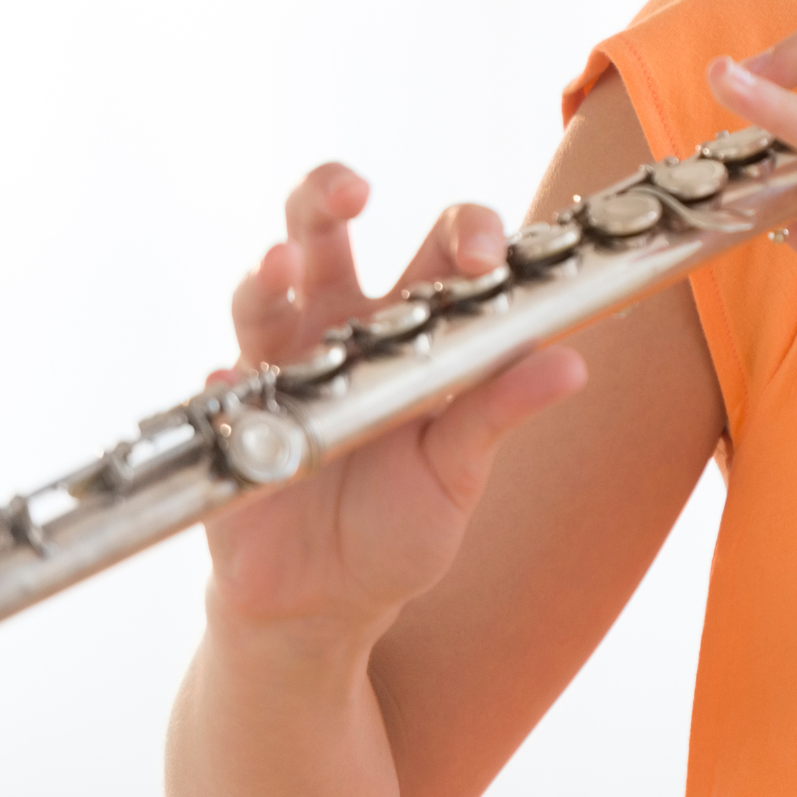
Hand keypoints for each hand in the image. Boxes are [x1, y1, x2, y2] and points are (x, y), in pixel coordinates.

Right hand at [203, 165, 588, 646]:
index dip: (467, 232)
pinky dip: (230, 364)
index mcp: (419, 325)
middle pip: (328, 225)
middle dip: (331, 191)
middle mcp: (345, 323)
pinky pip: (224, 371)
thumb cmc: (402, 527)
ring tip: (277, 265)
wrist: (323, 605)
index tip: (481, 258)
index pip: (444, 244)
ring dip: (269, 265)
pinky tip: (235, 371)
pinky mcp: (234, 409)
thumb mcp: (460, 469)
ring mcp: (282, 358)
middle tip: (353, 192)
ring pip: (265, 280)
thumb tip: (572, 365)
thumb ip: (501, 410)